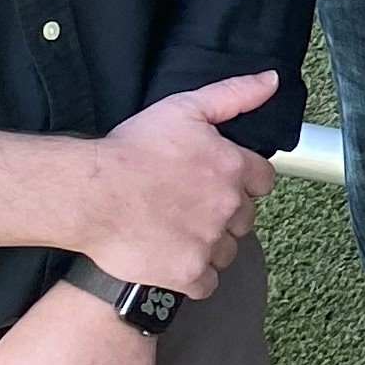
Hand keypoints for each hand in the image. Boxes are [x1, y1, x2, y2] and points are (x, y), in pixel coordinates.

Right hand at [89, 70, 277, 293]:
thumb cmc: (131, 149)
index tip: (221, 183)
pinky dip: (195, 277)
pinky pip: (207, 283)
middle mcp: (227, 207)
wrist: (91, 194)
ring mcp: (208, 243)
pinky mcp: (187, 274)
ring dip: (212, 246)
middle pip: (245, 219)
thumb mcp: (184, 107)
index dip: (243, 182)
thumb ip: (234, 94)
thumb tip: (272, 81)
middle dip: (225, 214)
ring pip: (228, 252)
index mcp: (232, 167)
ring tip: (179, 233)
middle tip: (192, 208)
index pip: (263, 181)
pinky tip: (174, 260)